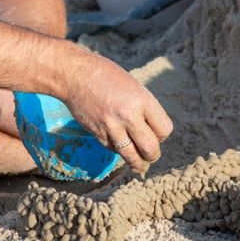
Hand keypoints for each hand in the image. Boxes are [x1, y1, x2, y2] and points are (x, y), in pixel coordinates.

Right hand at [60, 52, 173, 174]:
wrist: (75, 74)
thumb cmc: (106, 76)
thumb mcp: (133, 87)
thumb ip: (144, 108)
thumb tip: (152, 133)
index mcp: (141, 100)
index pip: (164, 130)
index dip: (162, 135)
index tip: (157, 133)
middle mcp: (128, 115)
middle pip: (150, 148)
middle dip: (153, 155)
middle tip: (151, 155)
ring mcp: (111, 126)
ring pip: (131, 156)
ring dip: (138, 163)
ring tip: (141, 166)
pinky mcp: (98, 134)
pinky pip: (114, 150)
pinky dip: (118, 150)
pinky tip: (119, 146)